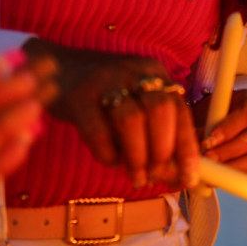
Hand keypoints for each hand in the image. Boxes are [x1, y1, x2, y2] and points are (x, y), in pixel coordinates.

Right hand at [23, 38, 199, 187]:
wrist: (58, 68)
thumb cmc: (105, 95)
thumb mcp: (136, 101)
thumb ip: (157, 132)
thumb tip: (178, 175)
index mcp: (155, 72)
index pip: (180, 109)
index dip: (187, 146)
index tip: (189, 177)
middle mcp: (133, 72)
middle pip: (160, 111)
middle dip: (162, 150)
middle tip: (156, 176)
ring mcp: (104, 80)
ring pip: (131, 120)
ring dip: (137, 156)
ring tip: (137, 176)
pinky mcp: (78, 96)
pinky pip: (98, 130)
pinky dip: (108, 153)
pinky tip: (111, 161)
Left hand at [198, 89, 246, 175]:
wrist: (239, 112)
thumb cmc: (222, 109)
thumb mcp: (211, 108)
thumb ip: (203, 120)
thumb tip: (190, 137)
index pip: (242, 116)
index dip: (225, 130)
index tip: (207, 142)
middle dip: (226, 153)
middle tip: (207, 159)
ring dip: (231, 167)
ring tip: (211, 173)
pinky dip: (235, 177)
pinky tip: (218, 179)